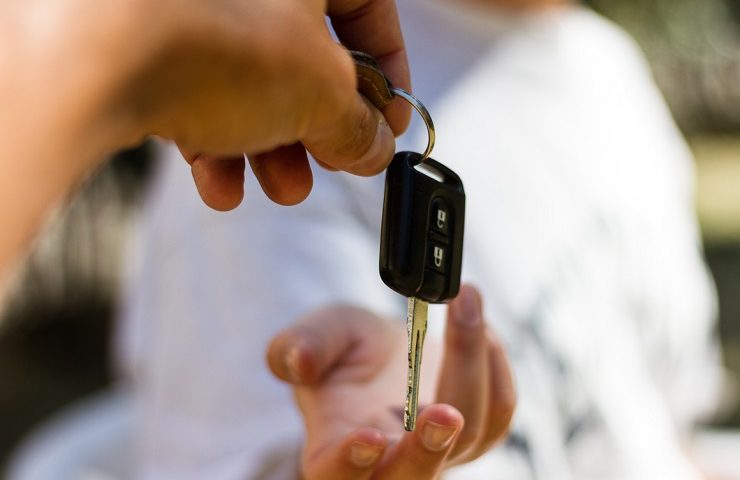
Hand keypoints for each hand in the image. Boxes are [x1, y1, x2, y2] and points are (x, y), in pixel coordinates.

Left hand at [0, 0, 409, 275]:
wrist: (94, 53)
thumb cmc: (214, 39)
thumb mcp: (322, 92)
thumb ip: (360, 124)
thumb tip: (374, 148)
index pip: (368, 8)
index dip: (387, 72)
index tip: (387, 122)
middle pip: (305, 54)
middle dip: (321, 125)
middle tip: (329, 162)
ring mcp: (196, 8)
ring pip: (251, 79)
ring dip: (272, 146)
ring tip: (278, 186)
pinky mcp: (149, 39)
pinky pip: (199, 89)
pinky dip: (217, 140)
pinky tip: (220, 183)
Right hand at [267, 286, 515, 478]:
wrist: (385, 352)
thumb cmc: (345, 350)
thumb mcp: (317, 334)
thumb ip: (301, 344)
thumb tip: (298, 359)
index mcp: (335, 446)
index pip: (338, 473)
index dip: (351, 462)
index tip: (367, 436)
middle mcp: (390, 461)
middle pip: (413, 478)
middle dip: (429, 449)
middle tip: (444, 414)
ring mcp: (438, 452)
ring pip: (469, 436)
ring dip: (471, 366)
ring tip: (465, 303)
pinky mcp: (476, 434)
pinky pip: (498, 411)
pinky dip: (494, 362)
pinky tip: (478, 324)